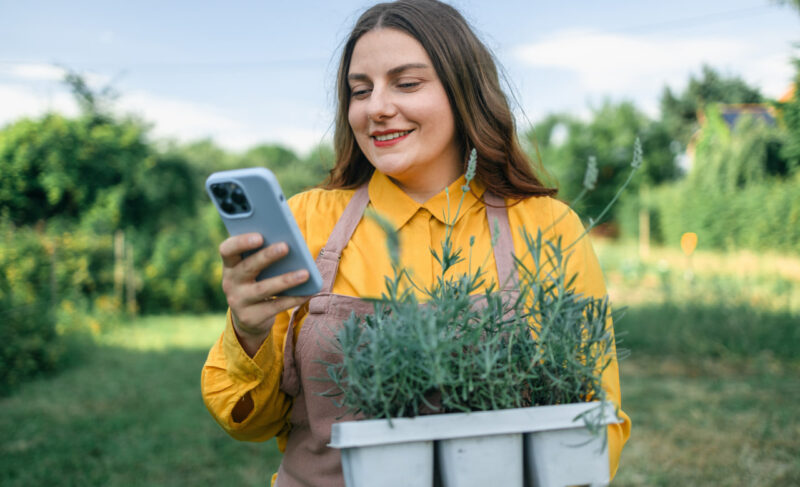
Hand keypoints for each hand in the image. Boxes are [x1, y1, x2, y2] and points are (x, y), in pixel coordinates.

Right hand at [219, 233, 311, 355]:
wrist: (248, 318)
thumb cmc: (256, 282)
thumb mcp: (254, 270)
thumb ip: (263, 255)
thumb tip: (291, 243)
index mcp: (230, 265)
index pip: (227, 250)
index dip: (241, 242)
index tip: (260, 236)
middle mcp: (230, 283)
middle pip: (248, 267)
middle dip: (267, 256)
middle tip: (286, 247)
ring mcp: (238, 302)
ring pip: (263, 289)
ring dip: (285, 280)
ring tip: (305, 273)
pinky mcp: (250, 317)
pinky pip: (275, 306)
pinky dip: (293, 299)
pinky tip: (308, 292)